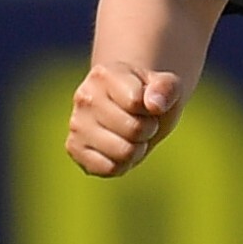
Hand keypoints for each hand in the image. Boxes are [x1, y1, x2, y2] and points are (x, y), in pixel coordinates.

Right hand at [64, 62, 186, 175]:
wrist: (130, 109)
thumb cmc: (149, 96)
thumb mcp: (168, 86)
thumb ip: (167, 88)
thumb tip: (154, 104)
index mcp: (104, 75)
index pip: (137, 102)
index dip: (153, 108)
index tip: (147, 104)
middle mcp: (84, 97)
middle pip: (133, 130)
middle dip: (147, 130)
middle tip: (141, 122)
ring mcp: (76, 124)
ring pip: (122, 152)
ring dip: (137, 149)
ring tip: (130, 135)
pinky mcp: (74, 148)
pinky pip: (108, 168)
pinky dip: (122, 164)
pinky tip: (118, 149)